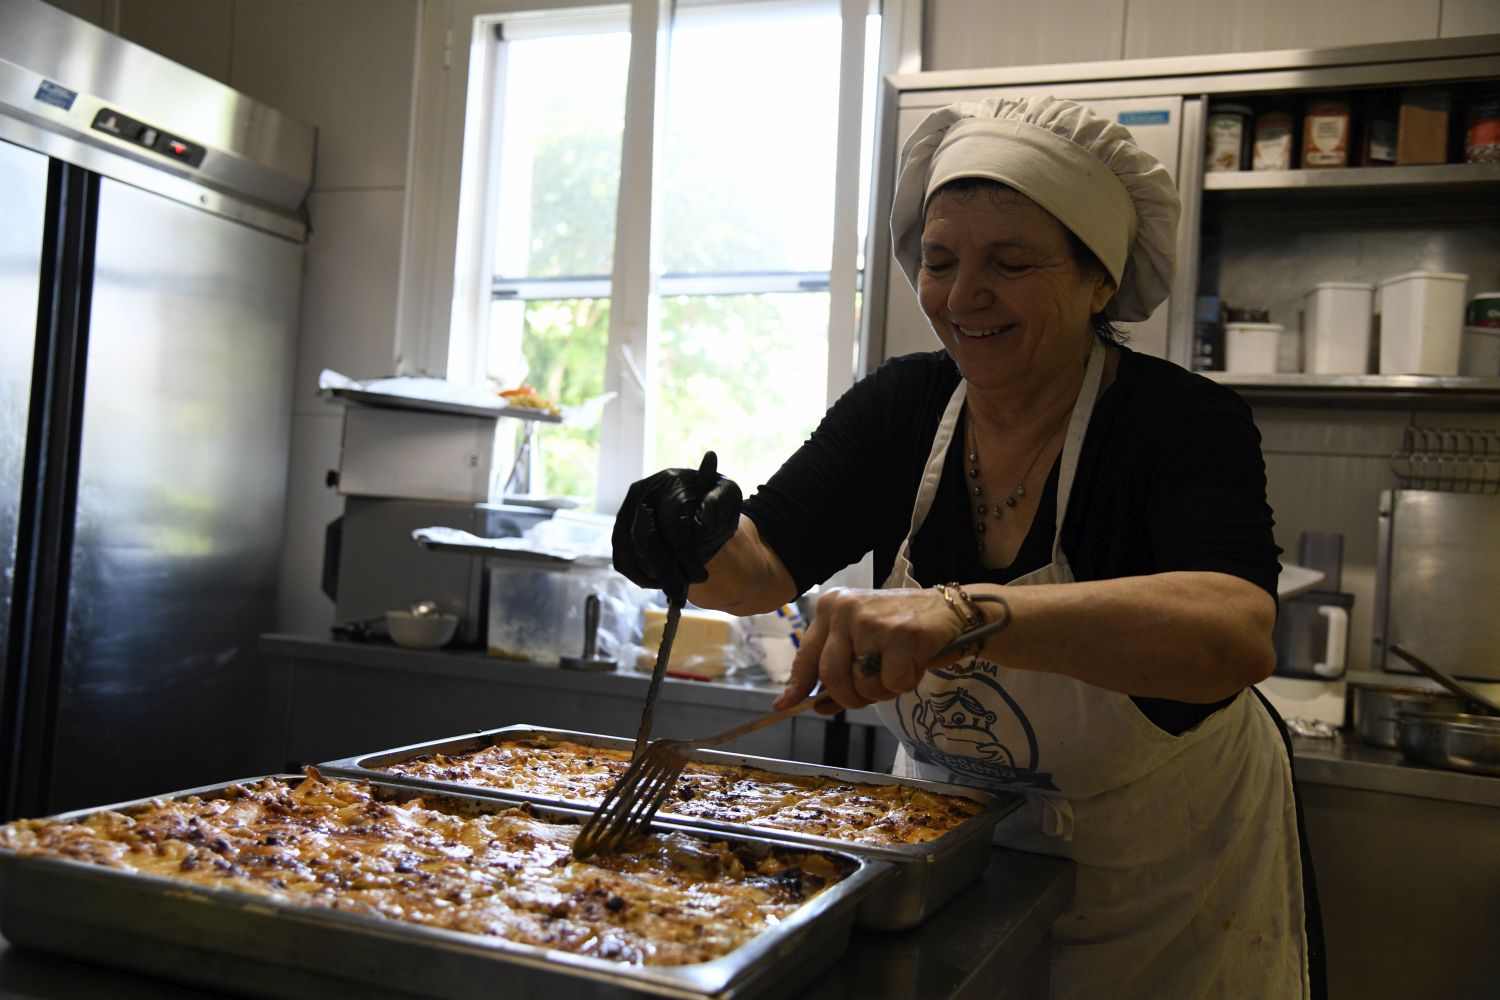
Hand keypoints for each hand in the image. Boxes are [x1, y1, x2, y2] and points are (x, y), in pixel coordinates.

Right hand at [611, 451, 742, 599]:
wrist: (699, 503)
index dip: (684, 553)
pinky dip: (638, 576)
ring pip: (628, 552)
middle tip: (682, 590)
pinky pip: (621, 559)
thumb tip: (701, 527)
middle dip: (664, 570)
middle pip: (643, 538)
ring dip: (651, 576)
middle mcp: (642, 492)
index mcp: (670, 481)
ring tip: (675, 587)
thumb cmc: (715, 501)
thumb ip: (717, 506)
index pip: (671, 523)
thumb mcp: (727, 496)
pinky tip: (660, 582)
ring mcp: (626, 511)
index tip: (699, 574)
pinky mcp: (620, 530)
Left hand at [772, 587, 970, 712]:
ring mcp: (873, 620)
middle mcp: (846, 609)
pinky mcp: (903, 634)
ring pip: (864, 684)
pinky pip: (894, 682)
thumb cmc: (900, 630)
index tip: (785, 705)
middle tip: (871, 694)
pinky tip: (915, 662)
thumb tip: (813, 706)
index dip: (798, 685)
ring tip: (899, 669)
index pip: (807, 655)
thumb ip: (838, 672)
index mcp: (831, 607)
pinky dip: (906, 682)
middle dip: (851, 697)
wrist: (948, 610)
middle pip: (833, 676)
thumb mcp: (861, 642)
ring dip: (884, 690)